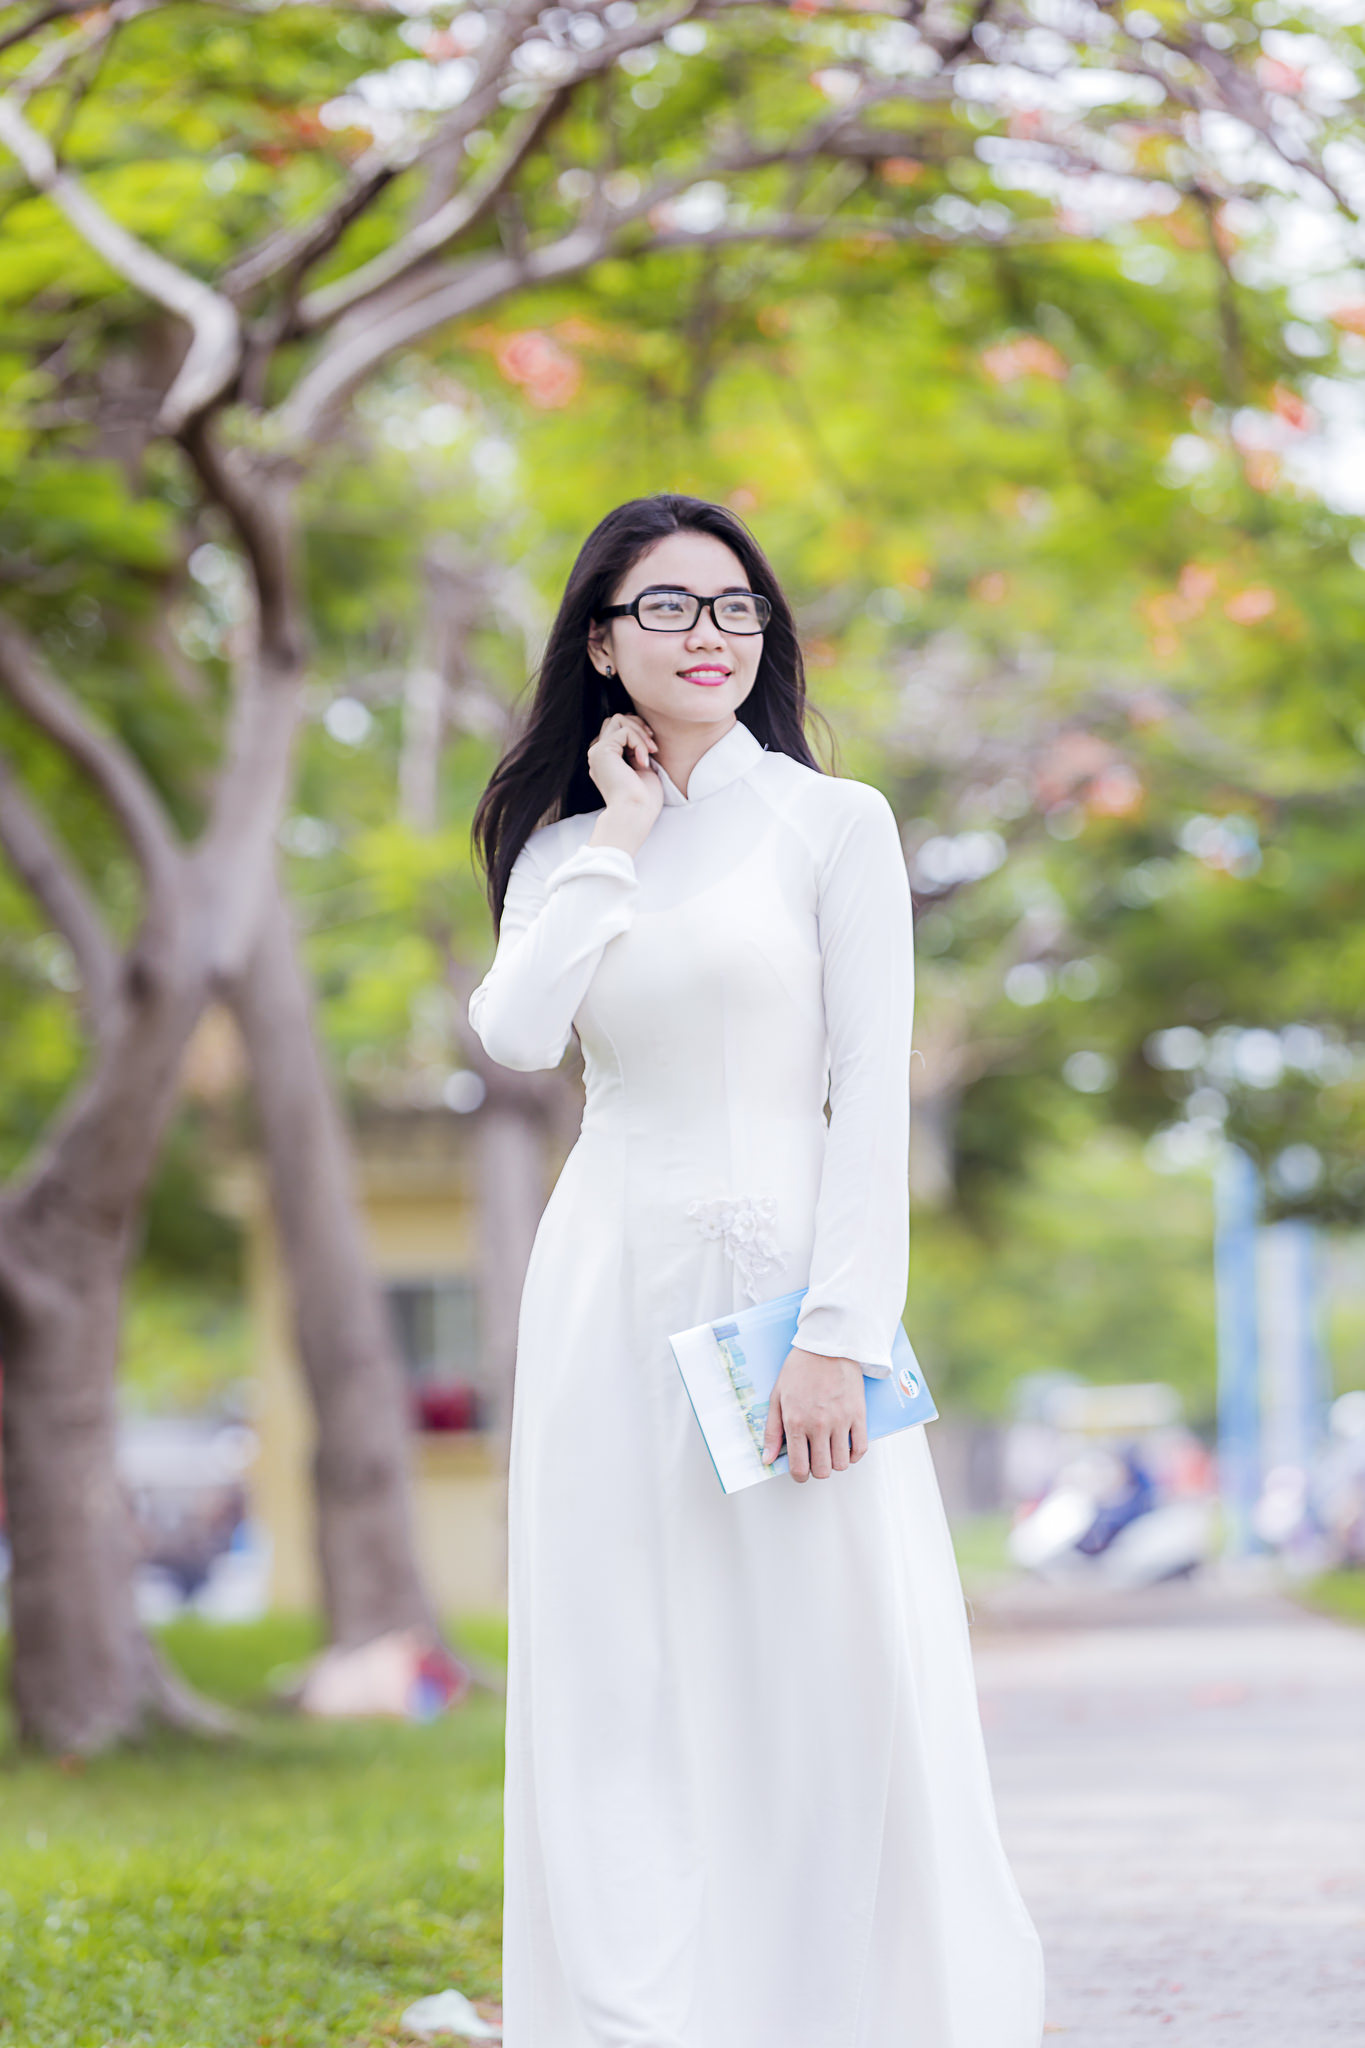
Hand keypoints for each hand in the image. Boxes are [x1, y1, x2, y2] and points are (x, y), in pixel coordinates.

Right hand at [586, 712, 663, 844]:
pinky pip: (625, 731)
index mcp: (606, 759)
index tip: (652, 748)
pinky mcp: (602, 751)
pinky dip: (639, 742)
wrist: (635, 814)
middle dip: (638, 726)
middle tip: (653, 746)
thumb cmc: (643, 799)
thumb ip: (637, 749)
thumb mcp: (642, 768)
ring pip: (618, 719)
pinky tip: (643, 761)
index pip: (618, 729)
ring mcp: (597, 752)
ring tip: (651, 752)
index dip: (637, 732)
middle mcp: (598, 754)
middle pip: (615, 720)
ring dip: (640, 732)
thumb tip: (642, 731)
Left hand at [761, 1348, 867, 1482]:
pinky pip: (861, 1449)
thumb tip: (767, 1459)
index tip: (801, 1471)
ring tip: (830, 1451)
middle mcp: (819, 1425)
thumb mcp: (777, 1397)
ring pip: (842, 1464)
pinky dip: (854, 1454)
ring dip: (835, 1463)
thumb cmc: (800, 1369)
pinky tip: (846, 1446)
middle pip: (822, 1470)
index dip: (799, 1476)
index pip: (799, 1467)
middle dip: (817, 1471)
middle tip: (815, 1460)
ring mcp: (841, 1421)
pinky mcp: (859, 1414)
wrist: (827, 1346)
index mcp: (796, 1422)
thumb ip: (772, 1431)